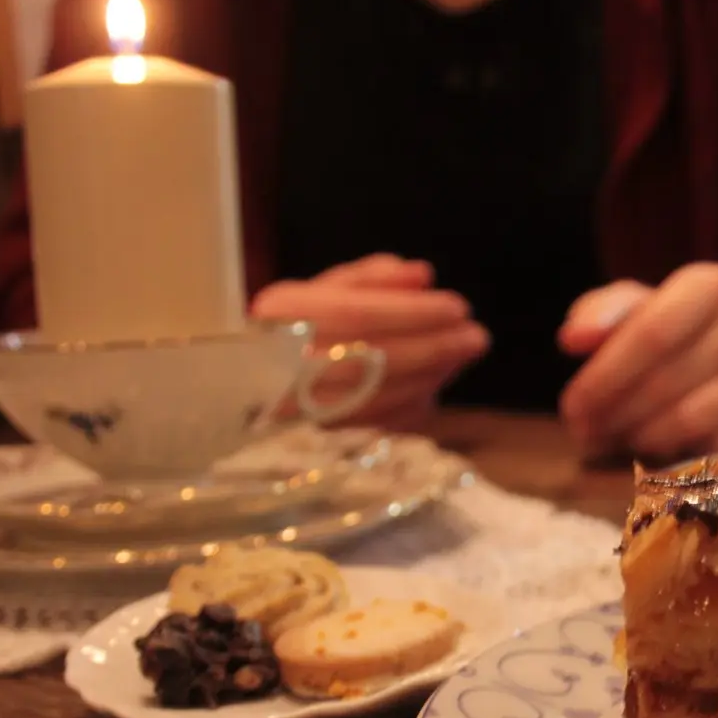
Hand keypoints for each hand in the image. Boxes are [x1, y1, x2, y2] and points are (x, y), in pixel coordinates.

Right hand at [250, 253, 488, 427]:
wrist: (241, 392)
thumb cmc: (293, 331)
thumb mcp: (321, 292)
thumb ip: (371, 279)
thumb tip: (422, 274)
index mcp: (281, 316)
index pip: (359, 314)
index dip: (414, 312)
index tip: (458, 306)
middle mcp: (283, 364)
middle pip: (374, 358)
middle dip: (433, 346)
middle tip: (475, 336)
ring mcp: (298, 411)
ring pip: (379, 396)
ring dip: (430, 375)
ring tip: (461, 354)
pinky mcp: (316, 443)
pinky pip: (377, 426)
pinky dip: (411, 404)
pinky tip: (434, 385)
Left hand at [557, 263, 717, 460]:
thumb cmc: (673, 334)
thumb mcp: (634, 313)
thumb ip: (599, 315)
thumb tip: (574, 338)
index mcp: (711, 285)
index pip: (652, 333)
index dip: (605, 375)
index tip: (572, 406)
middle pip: (664, 379)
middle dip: (613, 412)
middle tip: (584, 433)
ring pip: (687, 417)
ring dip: (638, 436)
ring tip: (613, 439)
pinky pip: (714, 445)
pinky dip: (676, 454)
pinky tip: (654, 450)